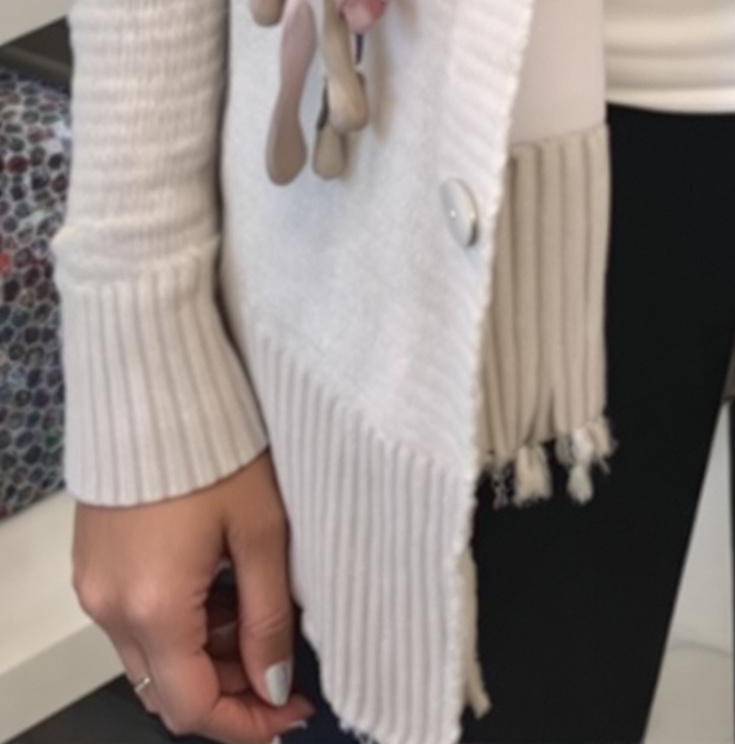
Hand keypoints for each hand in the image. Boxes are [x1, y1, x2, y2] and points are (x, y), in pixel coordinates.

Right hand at [73, 453, 313, 739]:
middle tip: (280, 660)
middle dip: (228, 686)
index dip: (247, 722)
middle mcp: (110, 608)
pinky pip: (135, 617)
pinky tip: (217, 578)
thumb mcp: (262, 530)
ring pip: (151, 656)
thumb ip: (268, 617)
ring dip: (203, 652)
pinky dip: (177, 619)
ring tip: (253, 602)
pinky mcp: (92, 560)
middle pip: (168, 689)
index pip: (192, 708)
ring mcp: (95, 585)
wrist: (150, 377)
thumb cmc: (212, 440)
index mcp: (152, 608)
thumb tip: (273, 683)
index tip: (290, 709)